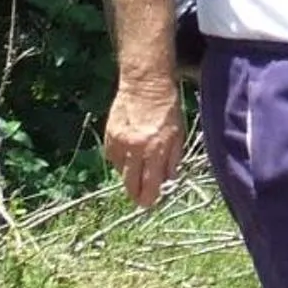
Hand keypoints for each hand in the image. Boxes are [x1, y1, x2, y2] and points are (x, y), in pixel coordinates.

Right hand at [104, 74, 186, 206]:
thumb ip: (172, 160)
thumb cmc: (167, 108)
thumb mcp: (177, 135)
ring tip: (137, 170)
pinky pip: (112, 157)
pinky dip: (120, 161)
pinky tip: (128, 156)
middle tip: (139, 198)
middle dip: (135, 194)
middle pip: (130, 182)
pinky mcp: (109, 134)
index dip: (148, 198)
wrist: (146, 84)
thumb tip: (167, 180)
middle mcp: (135, 148)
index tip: (149, 203)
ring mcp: (120, 141)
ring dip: (128, 174)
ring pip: (120, 171)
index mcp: (155, 148)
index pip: (149, 183)